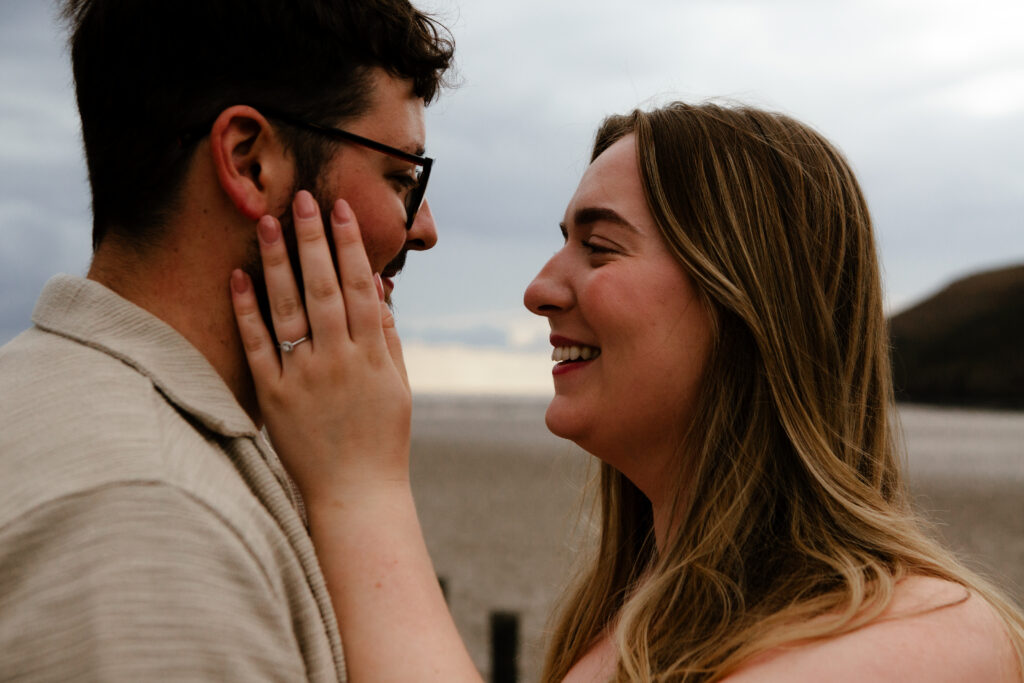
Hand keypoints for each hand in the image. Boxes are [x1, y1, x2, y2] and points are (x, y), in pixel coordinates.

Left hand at [230, 191, 411, 505]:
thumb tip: (381, 292)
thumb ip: (390, 340)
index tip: (341, 211)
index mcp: (372, 356)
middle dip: (315, 240)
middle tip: (304, 198)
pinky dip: (246, 311)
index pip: (362, 288)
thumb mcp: (399, 388)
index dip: (352, 247)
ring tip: (269, 223)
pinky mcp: (274, 397)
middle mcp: (338, 360)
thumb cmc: (383, 440)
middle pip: (325, 288)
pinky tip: (238, 276)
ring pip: (290, 308)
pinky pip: (258, 347)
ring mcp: (304, 378)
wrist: (357, 494)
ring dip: (279, 263)